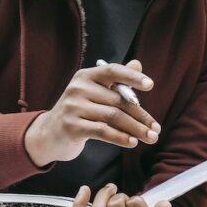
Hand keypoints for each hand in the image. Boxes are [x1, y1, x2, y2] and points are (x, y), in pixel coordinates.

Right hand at [25, 59, 159, 165]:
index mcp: (86, 76)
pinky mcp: (71, 126)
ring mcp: (73, 107)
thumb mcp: (95, 94)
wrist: (49, 134)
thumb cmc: (80, 112)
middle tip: (156, 129)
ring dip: (136, 129)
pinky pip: (103, 131)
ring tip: (151, 138)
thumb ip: (116, 81)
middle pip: (118, 100)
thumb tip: (138, 64)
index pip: (113, 70)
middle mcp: (78, 88)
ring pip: (113, 116)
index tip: (150, 85)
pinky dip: (120, 137)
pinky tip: (133, 143)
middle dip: (141, 116)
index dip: (132, 77)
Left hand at [72, 183, 177, 206]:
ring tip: (112, 194)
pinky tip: (84, 190)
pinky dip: (78, 205)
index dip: (137, 198)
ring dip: (104, 196)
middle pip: (115, 206)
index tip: (140, 205)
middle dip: (120, 197)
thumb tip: (162, 205)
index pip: (136, 204)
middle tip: (126, 202)